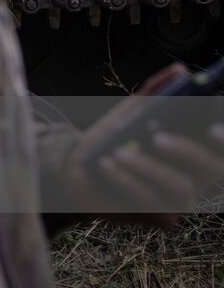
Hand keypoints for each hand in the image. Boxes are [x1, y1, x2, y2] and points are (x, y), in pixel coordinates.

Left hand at [61, 63, 223, 226]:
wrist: (77, 171)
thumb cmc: (110, 140)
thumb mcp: (130, 113)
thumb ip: (155, 93)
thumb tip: (180, 71)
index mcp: (197, 148)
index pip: (222, 146)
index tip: (211, 127)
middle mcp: (198, 175)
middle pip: (213, 167)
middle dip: (188, 151)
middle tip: (157, 138)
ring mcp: (182, 199)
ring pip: (181, 186)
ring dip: (148, 167)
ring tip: (119, 152)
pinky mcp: (161, 217)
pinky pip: (151, 201)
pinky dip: (127, 180)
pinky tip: (107, 164)